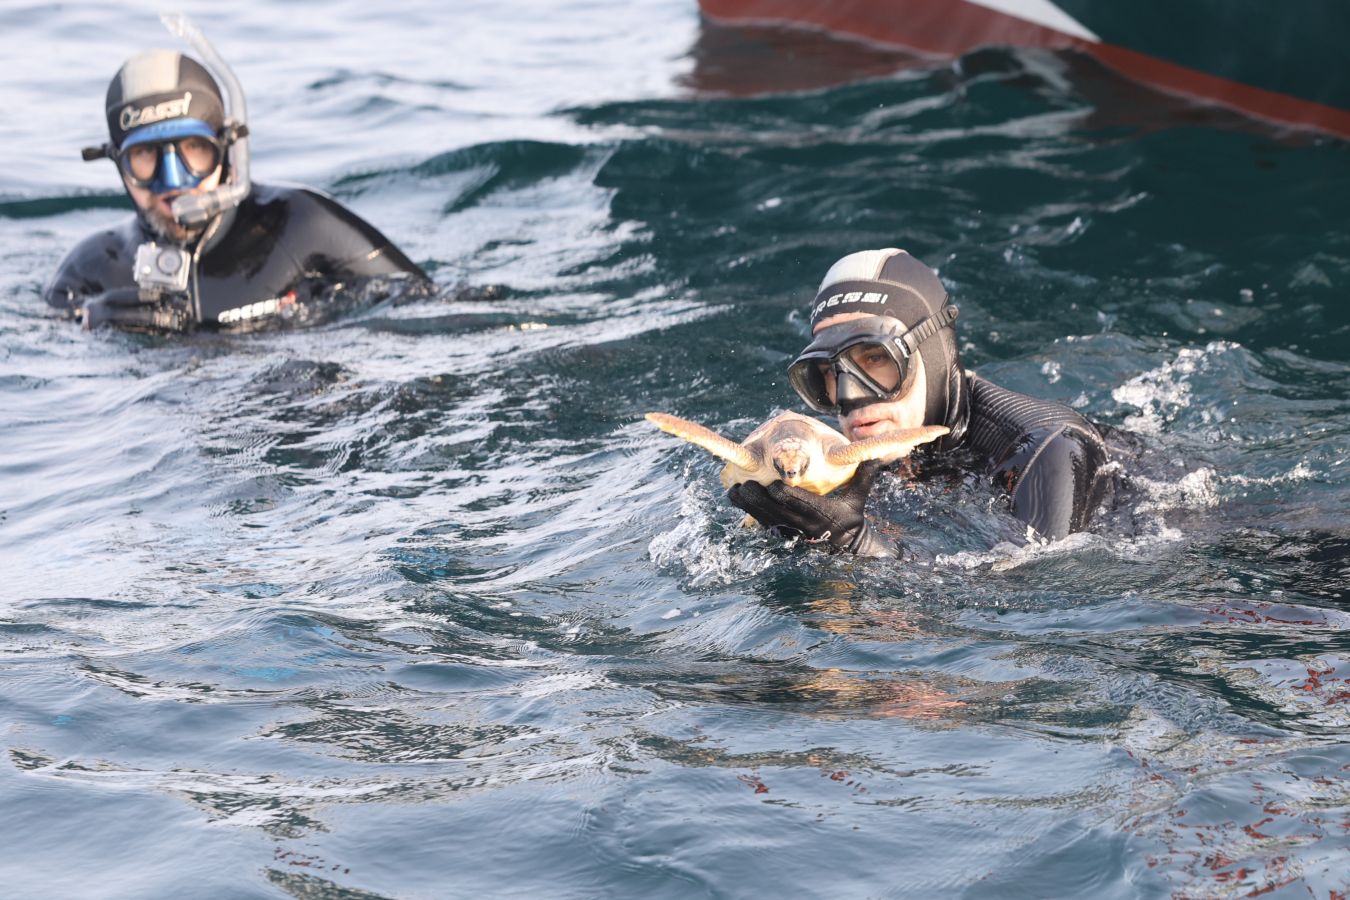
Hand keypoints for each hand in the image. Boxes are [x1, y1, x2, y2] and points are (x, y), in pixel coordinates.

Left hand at [726, 459, 897, 557]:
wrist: (846, 545)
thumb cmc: (851, 516)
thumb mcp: (859, 497)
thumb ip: (865, 476)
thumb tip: (877, 455)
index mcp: (821, 513)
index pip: (799, 504)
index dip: (783, 495)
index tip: (772, 484)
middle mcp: (803, 524)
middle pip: (775, 511)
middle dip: (758, 499)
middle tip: (742, 484)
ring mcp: (791, 531)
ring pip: (764, 518)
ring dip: (747, 506)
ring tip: (732, 492)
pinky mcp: (783, 534)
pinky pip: (763, 523)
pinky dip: (749, 512)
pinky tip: (737, 499)